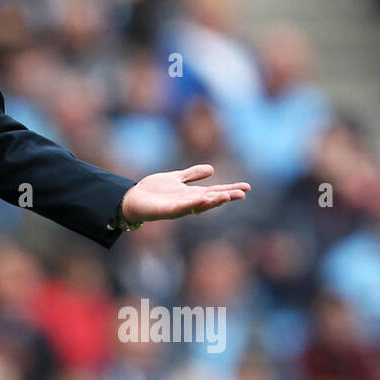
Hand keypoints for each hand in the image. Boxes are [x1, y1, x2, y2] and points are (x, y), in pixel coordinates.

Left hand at [120, 164, 249, 223]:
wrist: (132, 198)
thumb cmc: (153, 190)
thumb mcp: (176, 178)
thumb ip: (192, 174)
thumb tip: (212, 169)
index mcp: (191, 194)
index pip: (215, 191)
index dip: (230, 189)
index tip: (247, 187)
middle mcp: (188, 202)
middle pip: (211, 199)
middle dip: (226, 196)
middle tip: (242, 193)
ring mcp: (179, 207)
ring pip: (199, 205)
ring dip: (212, 201)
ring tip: (226, 196)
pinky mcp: (167, 210)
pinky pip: (181, 208)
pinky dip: (192, 204)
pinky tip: (201, 199)